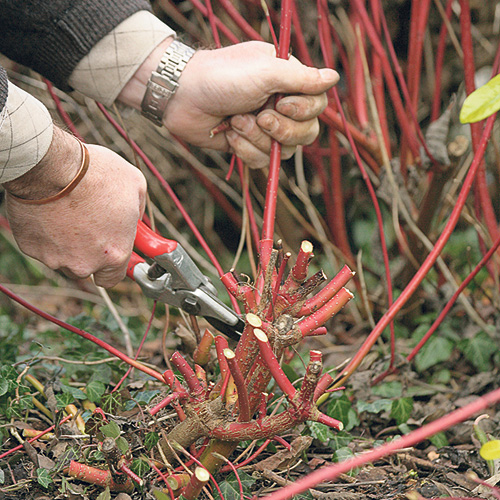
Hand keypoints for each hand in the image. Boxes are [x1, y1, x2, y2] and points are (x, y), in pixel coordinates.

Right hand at [4, 127, 146, 287]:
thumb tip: (134, 220)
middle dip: (89, 251)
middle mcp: (85, 263)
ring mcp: (55, 258)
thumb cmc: (95, 174)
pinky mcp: (30, 247)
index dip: (111, 266)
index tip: (110, 253)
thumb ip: (138, 212)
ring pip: (63, 258)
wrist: (51, 165)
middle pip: (87, 268)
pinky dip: (45, 233)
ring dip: (66, 243)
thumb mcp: (135, 187)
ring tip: (69, 212)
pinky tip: (49, 210)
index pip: (113, 278)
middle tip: (89, 224)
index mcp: (115, 254)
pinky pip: (41, 245)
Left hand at [119, 40, 338, 168]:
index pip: (318, 105)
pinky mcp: (248, 146)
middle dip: (281, 130)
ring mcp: (265, 129)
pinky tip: (229, 133)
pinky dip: (245, 150)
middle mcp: (281, 106)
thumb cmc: (222, 77)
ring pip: (284, 151)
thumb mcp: (266, 72)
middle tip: (260, 117)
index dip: (303, 111)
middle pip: (306, 133)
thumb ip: (302, 78)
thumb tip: (335, 77)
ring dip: (257, 139)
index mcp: (288, 82)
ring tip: (236, 121)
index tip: (282, 104)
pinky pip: (263, 162)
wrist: (182, 97)